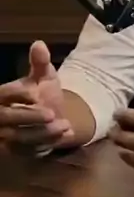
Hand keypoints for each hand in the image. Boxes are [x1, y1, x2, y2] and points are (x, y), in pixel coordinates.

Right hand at [0, 40, 73, 155]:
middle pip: (7, 117)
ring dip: (42, 133)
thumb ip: (40, 62)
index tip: (36, 92)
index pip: (4, 94)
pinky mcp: (13, 151)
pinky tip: (63, 136)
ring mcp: (3, 135)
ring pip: (17, 137)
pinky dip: (44, 145)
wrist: (50, 117)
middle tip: (52, 114)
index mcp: (2, 95)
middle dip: (30, 116)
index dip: (19, 94)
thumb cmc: (42, 93)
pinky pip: (25, 151)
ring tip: (65, 126)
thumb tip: (39, 44)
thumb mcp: (44, 76)